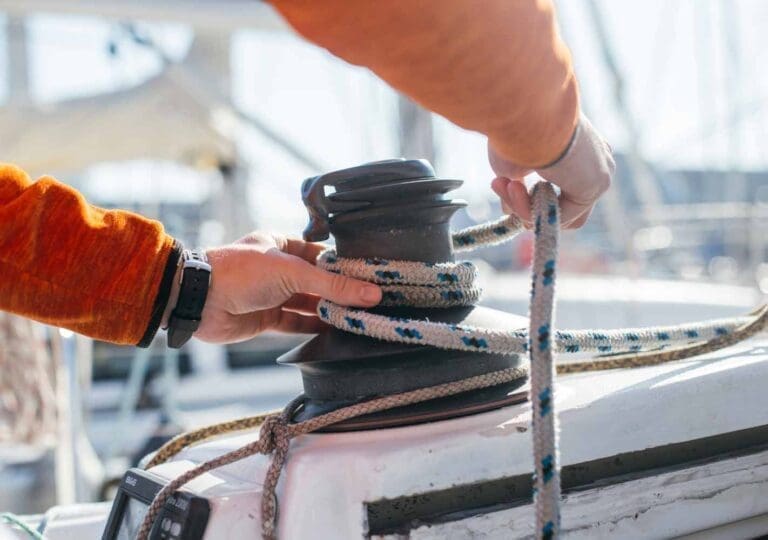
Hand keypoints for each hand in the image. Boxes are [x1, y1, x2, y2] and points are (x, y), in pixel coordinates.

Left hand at [164, 232, 381, 343]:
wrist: (198, 301)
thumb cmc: (239, 272)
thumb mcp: (292, 272)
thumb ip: (333, 285)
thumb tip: (370, 293)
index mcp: (281, 243)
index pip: (322, 254)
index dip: (345, 265)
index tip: (371, 277)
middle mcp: (278, 268)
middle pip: (317, 281)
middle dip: (340, 291)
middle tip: (371, 301)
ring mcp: (272, 294)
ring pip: (308, 303)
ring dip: (329, 311)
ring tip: (358, 318)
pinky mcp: (266, 318)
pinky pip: (296, 323)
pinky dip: (313, 328)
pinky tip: (334, 331)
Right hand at [489, 113, 614, 228]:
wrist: (526, 110)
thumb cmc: (514, 128)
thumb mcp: (512, 161)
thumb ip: (516, 185)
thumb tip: (509, 211)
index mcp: (580, 146)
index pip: (562, 186)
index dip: (532, 197)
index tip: (503, 185)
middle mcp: (596, 158)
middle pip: (564, 205)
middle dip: (529, 206)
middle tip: (502, 188)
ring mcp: (600, 171)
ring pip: (561, 212)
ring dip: (525, 208)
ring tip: (505, 185)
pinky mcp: (597, 184)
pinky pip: (562, 216)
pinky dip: (533, 210)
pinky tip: (514, 189)